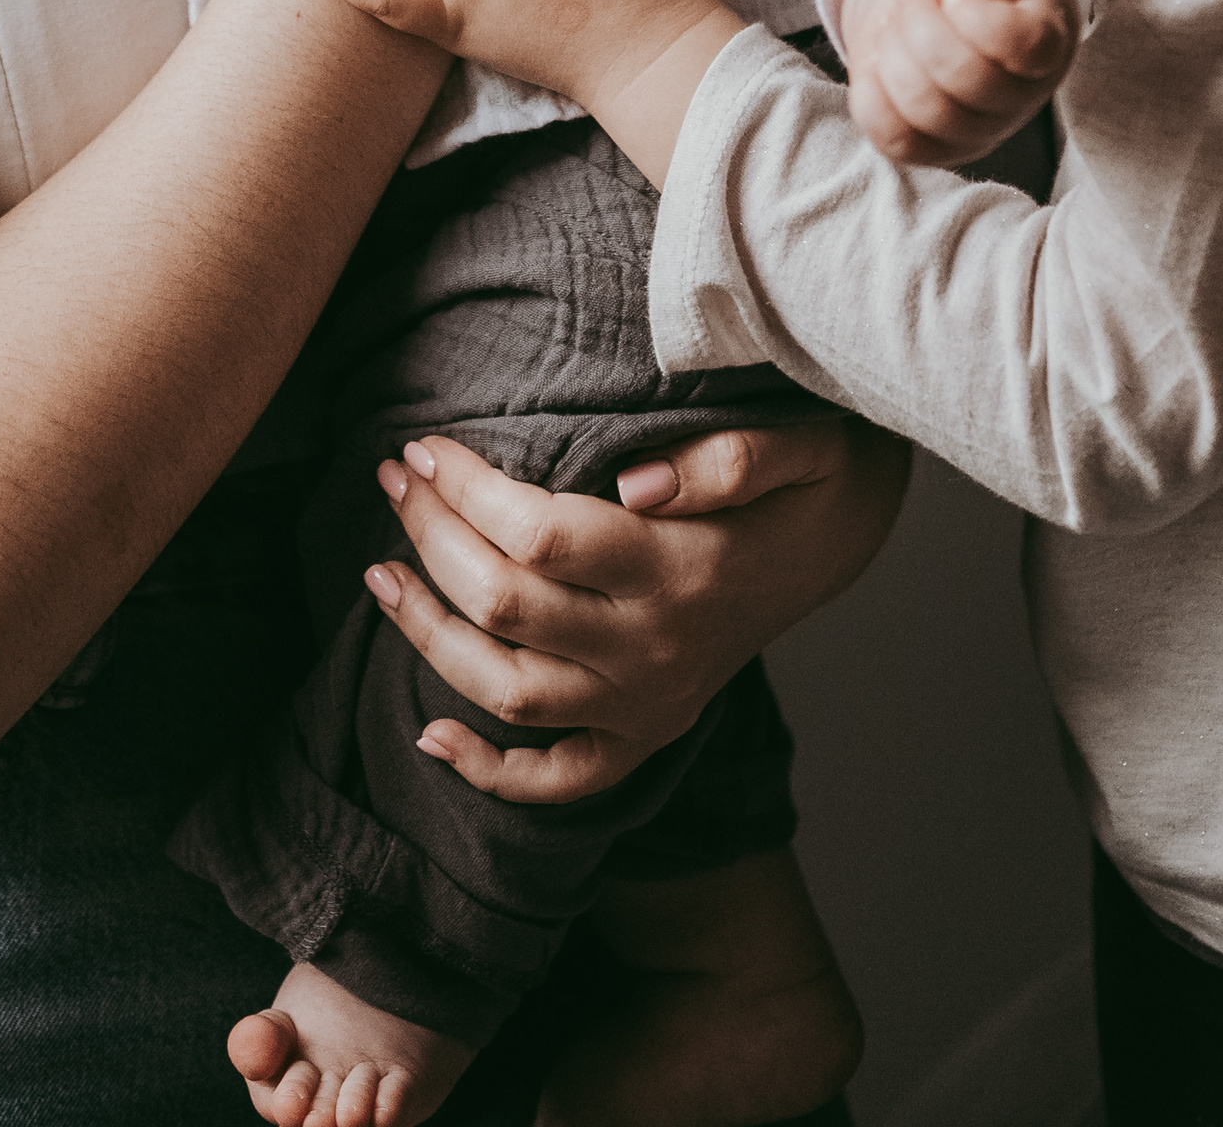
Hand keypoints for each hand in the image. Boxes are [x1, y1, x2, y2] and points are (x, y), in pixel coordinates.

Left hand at [366, 413, 909, 801]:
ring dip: (431, 635)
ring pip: (513, 694)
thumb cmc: (808, 476)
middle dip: (433, 539)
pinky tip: (430, 737)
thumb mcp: (799, 444)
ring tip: (379, 571)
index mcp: (682, 569)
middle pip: (510, 607)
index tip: (425, 446)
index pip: (544, 534)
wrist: (842, 541)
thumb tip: (636, 483)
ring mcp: (648, 704)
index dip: (470, 490)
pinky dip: (492, 773)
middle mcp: (657, 648)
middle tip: (392, 478)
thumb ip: (729, 459)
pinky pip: (562, 777)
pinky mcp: (646, 736)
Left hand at [836, 0, 1077, 164]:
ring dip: (894, 55)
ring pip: (928, 114)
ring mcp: (978, 131)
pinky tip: (879, 61)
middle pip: (969, 81)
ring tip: (896, 26)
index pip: (1023, 46)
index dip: (975, 14)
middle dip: (921, 26)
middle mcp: (1021, 98)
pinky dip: (872, 94)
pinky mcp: (933, 149)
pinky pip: (896, 140)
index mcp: (1049, 41)